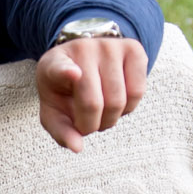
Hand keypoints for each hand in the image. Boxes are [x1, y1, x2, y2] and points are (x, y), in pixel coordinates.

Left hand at [36, 35, 147, 152]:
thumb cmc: (66, 89)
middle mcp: (82, 49)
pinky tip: (117, 103)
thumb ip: (61, 130)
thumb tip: (77, 147)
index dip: (66, 72)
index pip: (60, 68)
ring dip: (110, 120)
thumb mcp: (54, 109)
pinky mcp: (134, 49)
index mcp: (54, 63)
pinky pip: (137, 92)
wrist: (83, 57)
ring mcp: (110, 46)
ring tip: (101, 113)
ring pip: (118, 100)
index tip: (74, 73)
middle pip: (94, 103)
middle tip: (87, 124)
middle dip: (91, 126)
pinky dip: (128, 108)